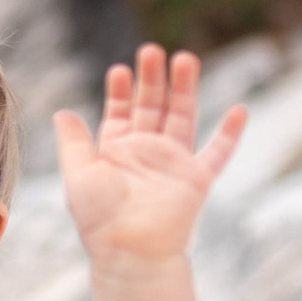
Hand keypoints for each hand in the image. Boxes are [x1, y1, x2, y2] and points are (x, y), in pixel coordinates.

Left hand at [54, 45, 245, 270]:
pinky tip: (239, 110)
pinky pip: (217, 152)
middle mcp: (145, 153)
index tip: (119, 70)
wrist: (129, 249)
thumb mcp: (78, 173)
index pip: (121, 113)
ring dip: (184, 89)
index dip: (120, 91)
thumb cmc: (99, 217)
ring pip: (182, 117)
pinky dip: (230, 133)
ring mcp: (172, 163)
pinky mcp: (196, 178)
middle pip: (152, 106)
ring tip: (185, 58)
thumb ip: (73, 141)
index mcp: (116, 152)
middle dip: (152, 79)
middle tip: (152, 50)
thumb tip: (61, 112)